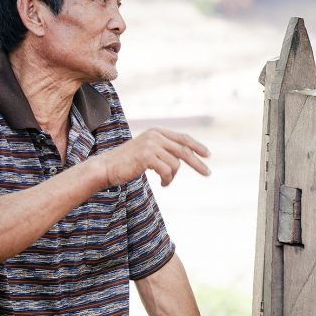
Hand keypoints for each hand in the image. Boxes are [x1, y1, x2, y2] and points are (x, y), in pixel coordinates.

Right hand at [95, 127, 210, 186]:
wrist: (107, 167)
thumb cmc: (128, 162)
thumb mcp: (148, 151)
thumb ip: (164, 150)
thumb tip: (185, 157)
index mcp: (157, 131)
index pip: (183, 138)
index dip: (197, 146)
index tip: (208, 155)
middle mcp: (155, 135)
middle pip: (184, 150)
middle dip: (197, 163)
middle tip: (208, 174)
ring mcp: (151, 145)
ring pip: (175, 164)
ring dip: (172, 177)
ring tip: (165, 182)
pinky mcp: (147, 156)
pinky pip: (167, 171)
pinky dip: (167, 180)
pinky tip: (163, 184)